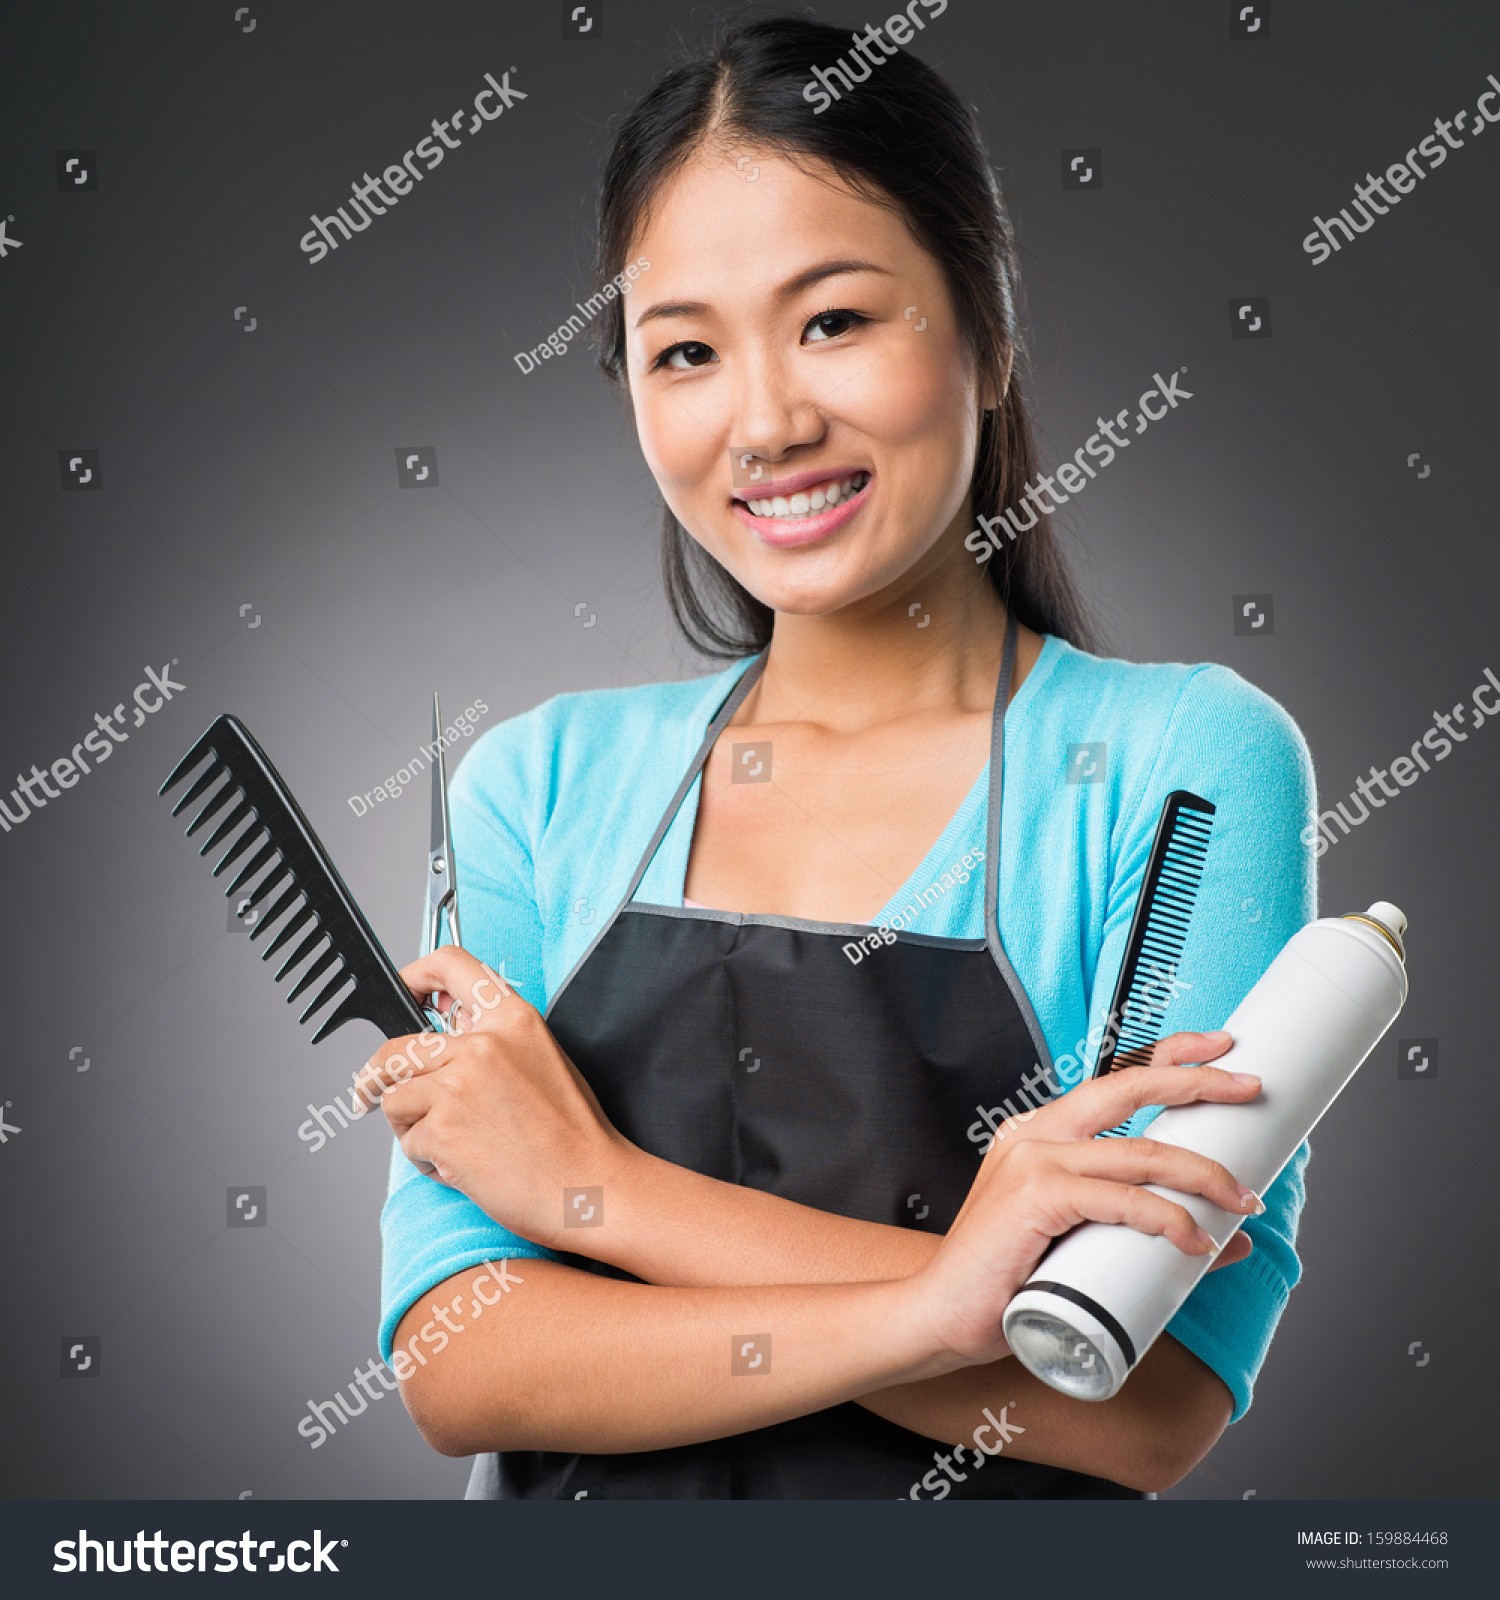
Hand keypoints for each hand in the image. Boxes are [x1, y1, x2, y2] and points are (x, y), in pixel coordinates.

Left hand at [353, 945, 632, 1247]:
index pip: (450, 964)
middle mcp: (483, 1044)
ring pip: (395, 1098)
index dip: (414, 976)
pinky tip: (463, 1168)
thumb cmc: (572, 1134)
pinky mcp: (444, 1130)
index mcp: (513, 1018)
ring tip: (449, 1145)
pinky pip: (409, 1141)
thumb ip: (492, 1039)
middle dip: (376, 1078)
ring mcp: (460, 1085)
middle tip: (370, 1094)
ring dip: (410, 1127)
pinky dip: (426, 1160)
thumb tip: (443, 1031)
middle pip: (397, 1048)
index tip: (403, 994)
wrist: (590, 1185)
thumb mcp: (540, 1059)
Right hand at [903, 1030, 1264, 1373]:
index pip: (1113, 1079)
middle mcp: (1036, 1133)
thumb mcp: (1086, 1246)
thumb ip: (1149, 1235)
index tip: (1220, 1048)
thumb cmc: (1008, 1280)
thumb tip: (1229, 1242)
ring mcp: (1033, 1160)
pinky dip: (1167, 1219)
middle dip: (1196, 1083)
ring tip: (1242, 1199)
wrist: (941, 1314)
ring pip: (1138, 1152)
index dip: (1169, 1055)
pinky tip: (1196, 1241)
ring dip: (1202, 1173)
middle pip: (1128, 1088)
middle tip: (1248, 1087)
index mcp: (1042, 1132)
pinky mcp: (1035, 1197)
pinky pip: (1120, 1200)